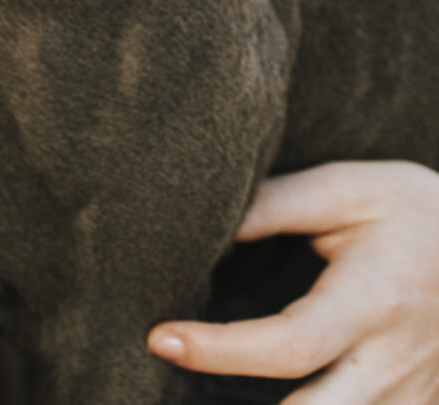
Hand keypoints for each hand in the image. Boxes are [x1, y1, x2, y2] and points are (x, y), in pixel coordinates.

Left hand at [149, 161, 438, 402]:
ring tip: (209, 396)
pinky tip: (264, 400)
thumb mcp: (345, 190)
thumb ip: (271, 206)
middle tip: (174, 389)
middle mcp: (395, 362)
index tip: (161, 339)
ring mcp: (413, 395)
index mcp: (374, 302)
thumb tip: (198, 228)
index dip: (219, 351)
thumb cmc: (413, 210)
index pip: (290, 347)